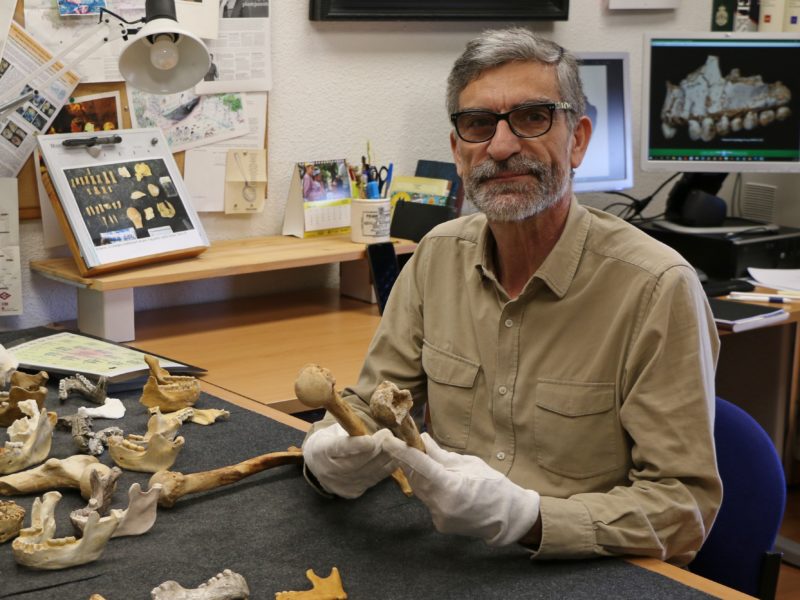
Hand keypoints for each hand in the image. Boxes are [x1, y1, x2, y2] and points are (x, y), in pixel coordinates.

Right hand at [302, 424, 396, 498]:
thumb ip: (350, 429)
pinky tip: (395, 457)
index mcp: (322, 451)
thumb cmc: (330, 441)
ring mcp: (342, 484)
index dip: (357, 446)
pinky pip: (374, 479)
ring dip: (386, 457)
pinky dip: (387, 468)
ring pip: (369, 471)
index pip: (340, 449)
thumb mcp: (333, 431)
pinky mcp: (353, 492)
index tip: (371, 440)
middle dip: (377, 448)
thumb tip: (373, 421)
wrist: (317, 464)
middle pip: (357, 462)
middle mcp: (330, 471)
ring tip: (395, 444)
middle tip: (389, 435)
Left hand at [380, 432, 539, 546]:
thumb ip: (442, 455)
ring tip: (417, 456)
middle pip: (415, 477)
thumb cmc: (494, 486)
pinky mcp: (439, 523)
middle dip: (407, 459)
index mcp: (451, 488)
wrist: (509, 518)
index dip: (401, 451)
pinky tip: (433, 478)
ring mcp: (439, 517)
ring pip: (419, 489)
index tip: (387, 439)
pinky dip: (427, 486)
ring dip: (416, 472)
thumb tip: (422, 440)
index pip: (419, 465)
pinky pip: (427, 500)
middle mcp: (441, 505)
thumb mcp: (470, 464)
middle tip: (400, 442)